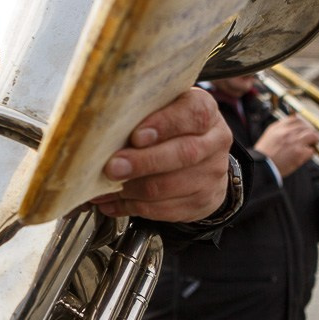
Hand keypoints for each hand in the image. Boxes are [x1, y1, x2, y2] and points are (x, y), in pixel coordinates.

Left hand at [90, 87, 231, 221]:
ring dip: (133, 189)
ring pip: (171, 186)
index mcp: (205, 111)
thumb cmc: (171, 128)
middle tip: (112, 167)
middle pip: (183, 154)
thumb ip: (142, 114)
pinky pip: (165, 209)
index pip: (193, 114)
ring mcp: (212, 174)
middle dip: (143, 163)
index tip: (136, 136)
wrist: (202, 161)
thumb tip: (103, 127)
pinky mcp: (202, 202)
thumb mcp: (162, 110)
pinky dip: (133, 207)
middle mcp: (215, 141)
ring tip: (106, 186)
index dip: (164, 125)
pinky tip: (113, 201)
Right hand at [254, 114, 318, 176]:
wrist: (262, 165)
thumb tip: (293, 124)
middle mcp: (288, 132)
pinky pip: (311, 150)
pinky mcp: (300, 153)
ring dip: (314, 139)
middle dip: (310, 132)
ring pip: (313, 135)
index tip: (304, 128)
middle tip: (311, 137)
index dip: (302, 124)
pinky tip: (304, 154)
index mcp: (279, 127)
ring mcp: (295, 142)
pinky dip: (310, 152)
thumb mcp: (270, 134)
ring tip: (313, 143)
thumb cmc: (265, 153)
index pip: (296, 119)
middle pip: (306, 127)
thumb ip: (281, 128)